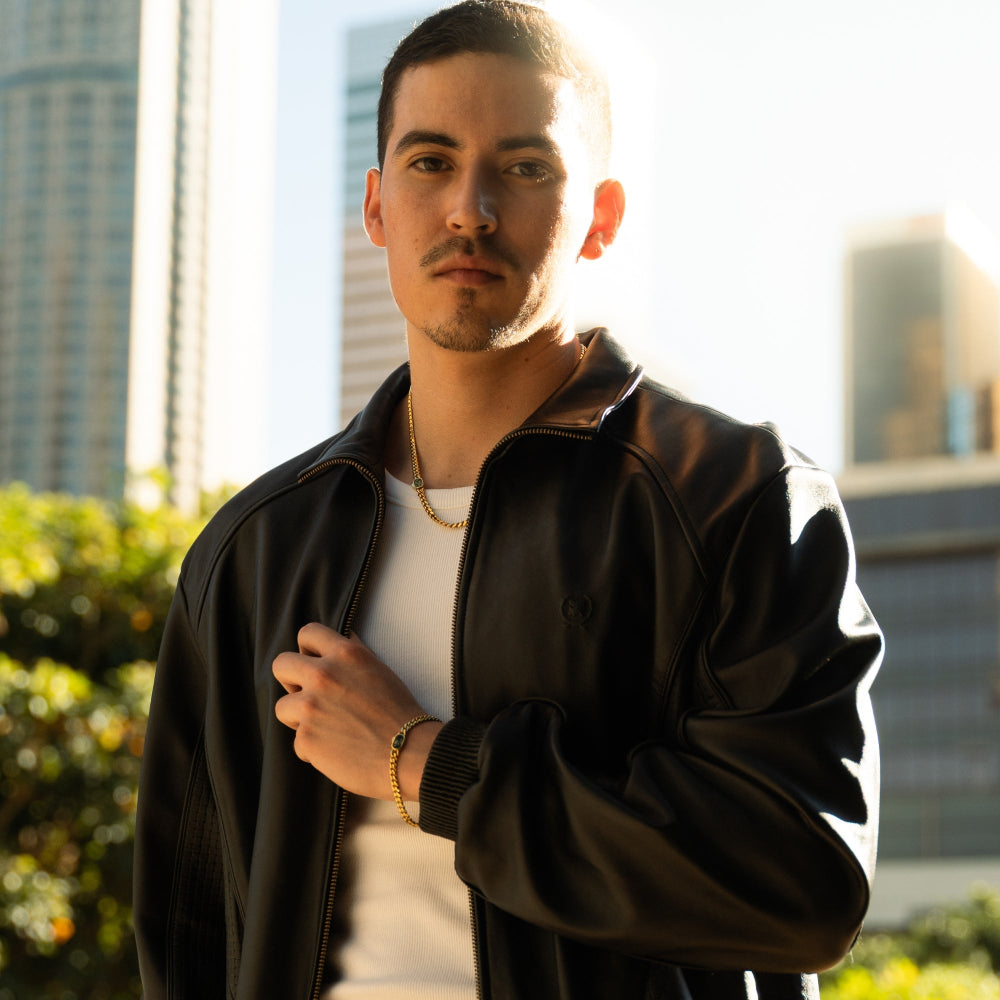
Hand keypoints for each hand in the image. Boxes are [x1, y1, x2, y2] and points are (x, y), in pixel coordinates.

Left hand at [272, 623, 442, 799]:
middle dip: (290, 680)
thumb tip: (342, 639)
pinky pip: (297, 741)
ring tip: (326, 728)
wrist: (410, 753)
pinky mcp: (306, 738)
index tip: (314, 663)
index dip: (307, 649)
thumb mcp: (379, 670)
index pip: (308, 633)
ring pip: (283, 706)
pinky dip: (313, 749)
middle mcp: (324, 675)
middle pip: (281, 664)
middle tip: (308, 696)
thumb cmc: (400, 713)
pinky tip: (337, 751)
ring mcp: (311, 707)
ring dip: (299, 718)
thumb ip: (354, 654)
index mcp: (345, 654)